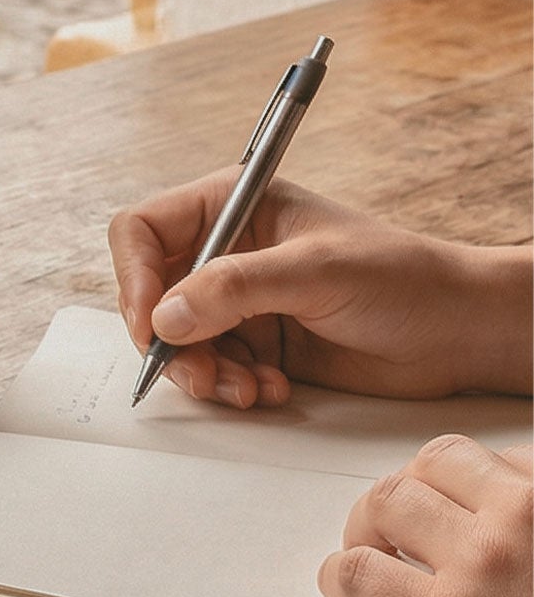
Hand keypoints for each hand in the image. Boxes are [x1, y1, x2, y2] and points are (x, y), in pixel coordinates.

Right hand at [108, 175, 532, 406]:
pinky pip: (215, 369)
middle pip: (153, 295)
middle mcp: (227, 251)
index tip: (149, 325)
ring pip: (179, 340)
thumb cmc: (405, 278)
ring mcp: (241, 300)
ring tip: (248, 390)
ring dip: (204, 372)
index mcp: (232, 207)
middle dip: (172, 341)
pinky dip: (233, 386)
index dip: (134, 278)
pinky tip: (274, 389)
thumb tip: (166, 315)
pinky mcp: (259, 343)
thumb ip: (236, 287)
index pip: (144, 231)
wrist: (462, 331)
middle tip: (203, 375)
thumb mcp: (316, 271)